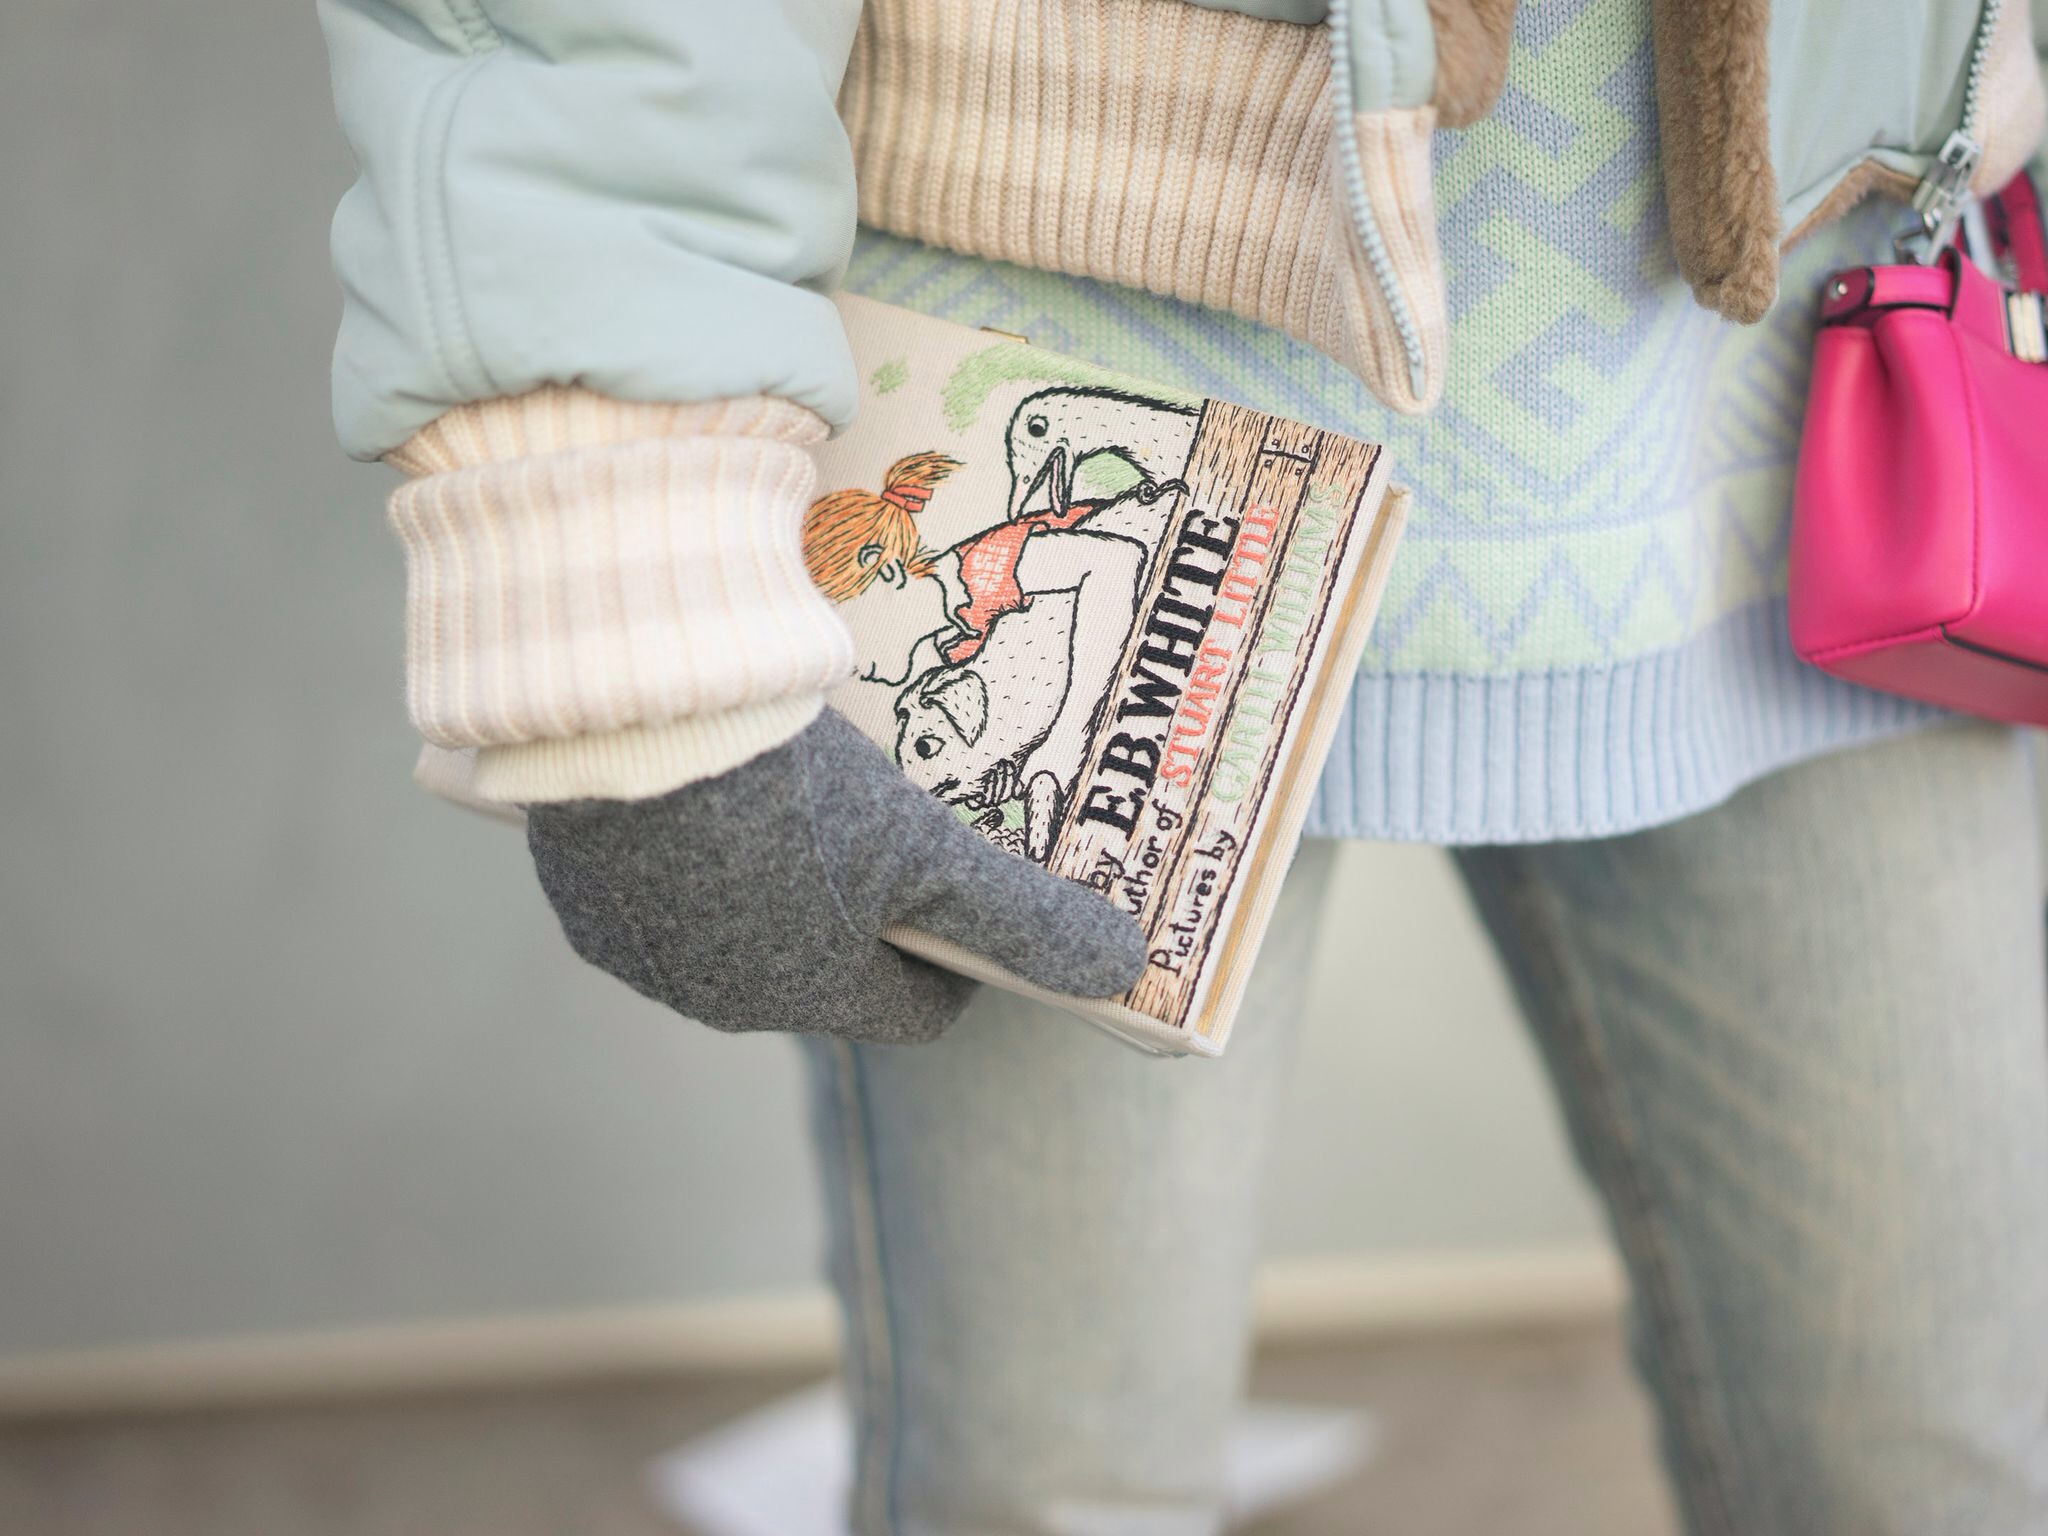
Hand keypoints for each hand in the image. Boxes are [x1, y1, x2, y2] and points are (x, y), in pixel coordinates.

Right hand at [525, 711, 1145, 1042]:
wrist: (629, 719)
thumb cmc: (792, 797)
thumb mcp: (930, 854)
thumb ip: (1026, 917)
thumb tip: (1125, 971)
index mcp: (805, 1000)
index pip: (911, 1011)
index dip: (961, 960)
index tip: (979, 898)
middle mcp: (712, 995)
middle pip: (821, 963)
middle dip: (867, 909)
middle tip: (897, 824)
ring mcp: (636, 942)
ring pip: (735, 918)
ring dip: (777, 875)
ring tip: (807, 790)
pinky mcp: (579, 883)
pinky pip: (657, 875)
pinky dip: (694, 843)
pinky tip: (714, 780)